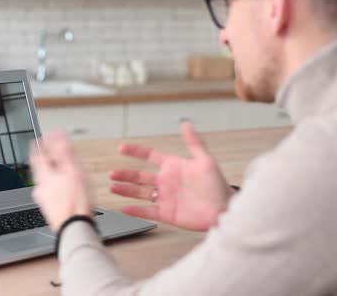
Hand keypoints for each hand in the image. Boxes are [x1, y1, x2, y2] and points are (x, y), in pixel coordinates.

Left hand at [30, 131, 92, 230]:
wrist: (75, 227)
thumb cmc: (76, 202)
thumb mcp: (74, 170)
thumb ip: (64, 152)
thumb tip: (58, 135)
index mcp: (44, 175)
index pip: (37, 154)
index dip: (39, 144)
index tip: (41, 138)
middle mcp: (40, 187)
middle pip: (40, 168)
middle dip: (48, 159)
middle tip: (54, 153)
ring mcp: (44, 199)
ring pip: (46, 181)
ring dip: (54, 173)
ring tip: (64, 171)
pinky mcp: (50, 210)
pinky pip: (51, 192)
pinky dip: (57, 186)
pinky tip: (66, 190)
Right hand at [110, 122, 229, 231]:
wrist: (224, 209)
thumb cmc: (217, 185)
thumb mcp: (205, 160)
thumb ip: (194, 142)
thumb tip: (186, 123)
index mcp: (174, 166)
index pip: (150, 156)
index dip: (136, 152)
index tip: (122, 148)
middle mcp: (167, 181)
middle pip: (140, 176)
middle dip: (125, 174)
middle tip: (112, 173)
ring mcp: (166, 197)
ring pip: (140, 193)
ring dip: (126, 190)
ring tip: (113, 187)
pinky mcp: (167, 213)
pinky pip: (148, 211)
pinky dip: (136, 210)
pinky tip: (125, 208)